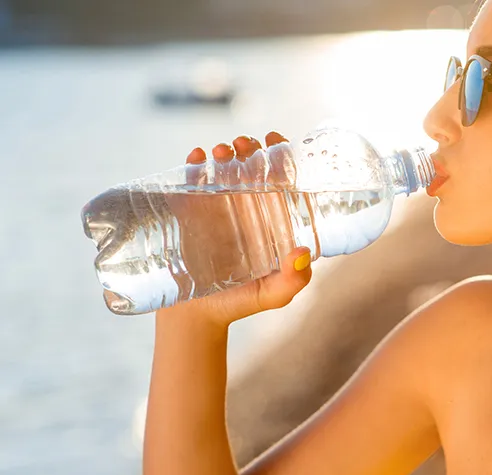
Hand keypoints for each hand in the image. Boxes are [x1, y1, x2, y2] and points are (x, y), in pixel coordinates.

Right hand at [158, 132, 312, 327]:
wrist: (195, 317)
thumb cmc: (241, 303)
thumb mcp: (273, 295)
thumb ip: (293, 280)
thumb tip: (302, 252)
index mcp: (272, 218)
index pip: (281, 177)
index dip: (281, 154)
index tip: (276, 141)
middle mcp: (246, 206)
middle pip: (251, 165)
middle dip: (250, 147)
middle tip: (245, 145)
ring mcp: (216, 206)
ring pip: (221, 167)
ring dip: (222, 151)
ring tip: (222, 151)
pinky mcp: (188, 211)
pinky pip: (190, 180)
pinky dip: (192, 164)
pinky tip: (195, 157)